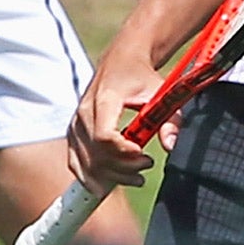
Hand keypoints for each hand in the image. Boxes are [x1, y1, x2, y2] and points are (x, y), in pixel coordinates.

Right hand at [67, 46, 161, 188]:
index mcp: (106, 98)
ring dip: (111, 176)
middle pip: (96, 153)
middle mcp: (85, 110)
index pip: (104, 136)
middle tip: (146, 164)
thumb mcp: (161, 92)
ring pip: (85, 161)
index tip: (144, 154)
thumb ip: (170, 119)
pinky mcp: (73, 130)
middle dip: (123, 167)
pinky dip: (91, 176)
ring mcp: (76, 121)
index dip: (123, 153)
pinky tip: (109, 183)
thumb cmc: (141, 78)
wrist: (121, 60)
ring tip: (136, 176)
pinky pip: (75, 161)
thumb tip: (170, 145)